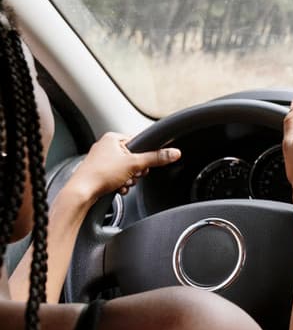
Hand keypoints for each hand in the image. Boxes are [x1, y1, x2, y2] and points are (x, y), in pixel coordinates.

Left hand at [66, 132, 180, 200]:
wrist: (82, 192)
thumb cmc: (100, 174)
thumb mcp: (134, 164)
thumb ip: (156, 158)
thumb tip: (174, 153)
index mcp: (113, 138)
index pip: (139, 143)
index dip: (145, 156)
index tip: (143, 165)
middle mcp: (106, 146)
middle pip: (134, 158)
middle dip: (136, 171)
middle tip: (131, 175)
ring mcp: (101, 160)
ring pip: (126, 170)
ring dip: (129, 179)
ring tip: (122, 182)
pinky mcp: (99, 172)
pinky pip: (118, 177)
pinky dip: (120, 184)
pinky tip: (117, 187)